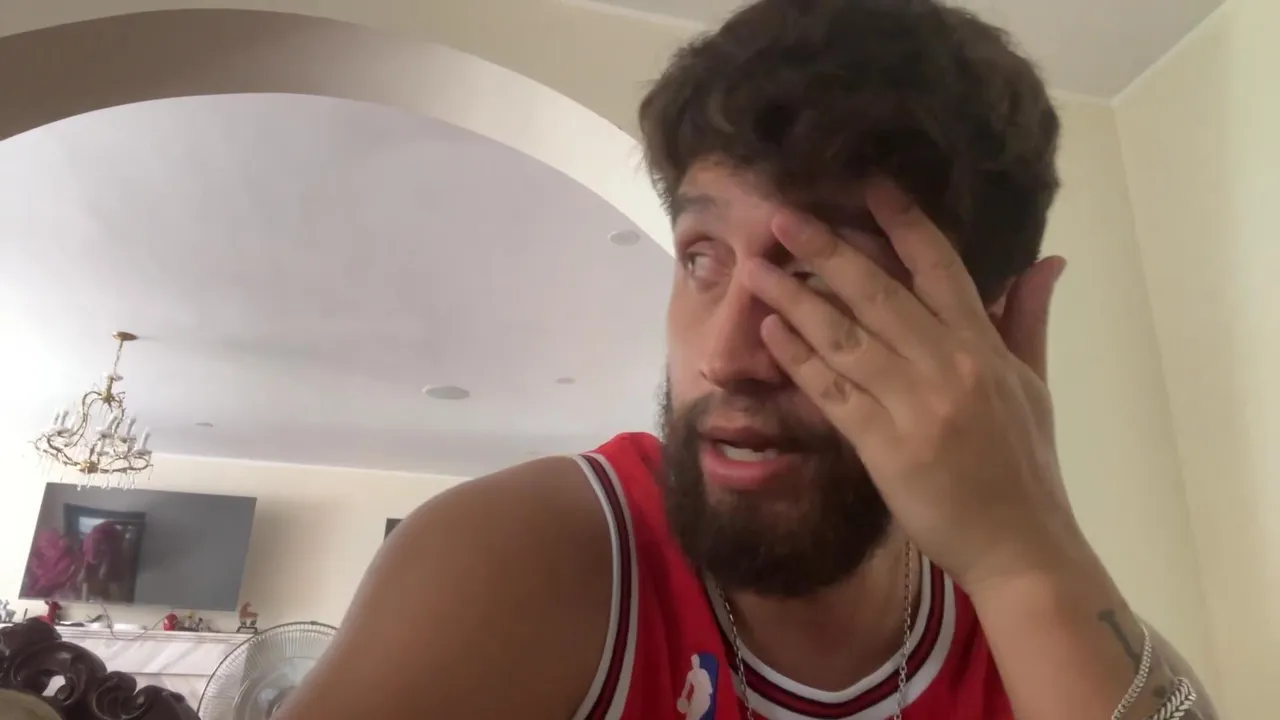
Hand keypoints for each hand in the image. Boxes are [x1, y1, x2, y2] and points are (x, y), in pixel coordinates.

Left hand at [740, 179, 1082, 592]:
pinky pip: (832, 392)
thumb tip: (1045, 260)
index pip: (941, 268)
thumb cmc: (1024, 467)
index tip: (868, 187)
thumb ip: (1027, 321)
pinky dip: (799, 359)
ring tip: (757, 268)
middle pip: (878, 293)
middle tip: (783, 216)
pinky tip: (770, 332)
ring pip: (845, 337)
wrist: (1020, 545)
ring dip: (796, 298)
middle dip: (827, 250)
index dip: (902, 224)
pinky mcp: (883, 445)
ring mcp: (913, 404)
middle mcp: (947, 364)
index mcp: (983, 347)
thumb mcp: (1035, 385)